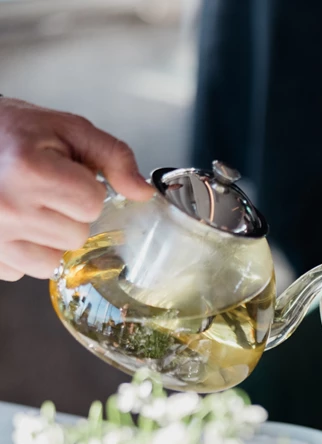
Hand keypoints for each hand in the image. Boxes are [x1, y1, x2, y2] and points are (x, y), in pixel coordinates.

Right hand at [0, 98, 151, 281]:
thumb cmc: (12, 133)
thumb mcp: (66, 129)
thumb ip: (112, 156)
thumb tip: (144, 193)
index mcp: (28, 170)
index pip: (91, 204)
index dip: (86, 189)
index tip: (64, 175)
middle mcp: (8, 207)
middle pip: (76, 235)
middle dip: (69, 215)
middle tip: (44, 191)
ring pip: (54, 261)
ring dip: (49, 239)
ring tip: (29, 209)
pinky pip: (23, 272)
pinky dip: (23, 253)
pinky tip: (12, 225)